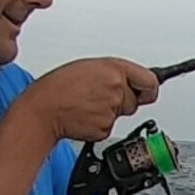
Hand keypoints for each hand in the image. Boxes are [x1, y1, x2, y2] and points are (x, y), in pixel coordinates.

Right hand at [15, 58, 158, 148]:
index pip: (151, 81)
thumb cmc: (59, 86)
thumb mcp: (89, 67)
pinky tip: (84, 114)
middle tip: (99, 96)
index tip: (147, 91)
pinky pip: (109, 126)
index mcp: (114, 68)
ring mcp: (112, 109)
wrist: (43, 108)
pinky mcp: (105, 127)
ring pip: (121, 114)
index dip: (149, 88)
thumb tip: (129, 80)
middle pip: (134, 101)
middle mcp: (116, 88)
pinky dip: (99, 123)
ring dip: (109, 111)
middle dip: (122, 100)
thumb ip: (114, 73)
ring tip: (87, 103)